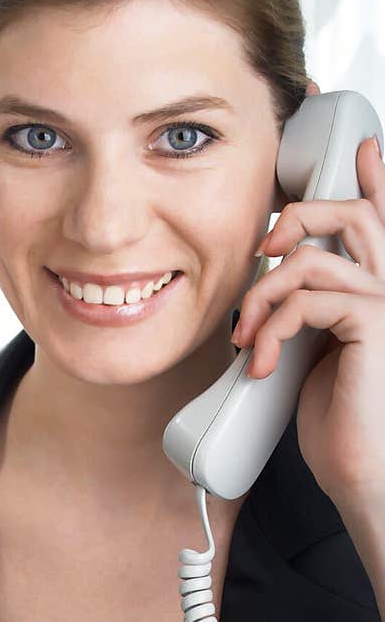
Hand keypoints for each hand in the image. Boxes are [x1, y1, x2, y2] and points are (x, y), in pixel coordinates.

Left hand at [230, 135, 384, 513]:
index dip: (377, 180)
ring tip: (250, 340)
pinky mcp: (376, 324)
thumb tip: (272, 293)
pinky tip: (265, 362)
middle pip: (350, 215)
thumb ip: (309, 313)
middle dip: (295, 218)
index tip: (365, 149)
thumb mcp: (315, 354)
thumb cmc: (340, 422)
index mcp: (379, 291)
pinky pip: (309, 299)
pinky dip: (273, 328)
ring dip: (263, 298)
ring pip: (312, 260)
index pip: (381, 221)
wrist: (360, 472)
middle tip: (263, 252)